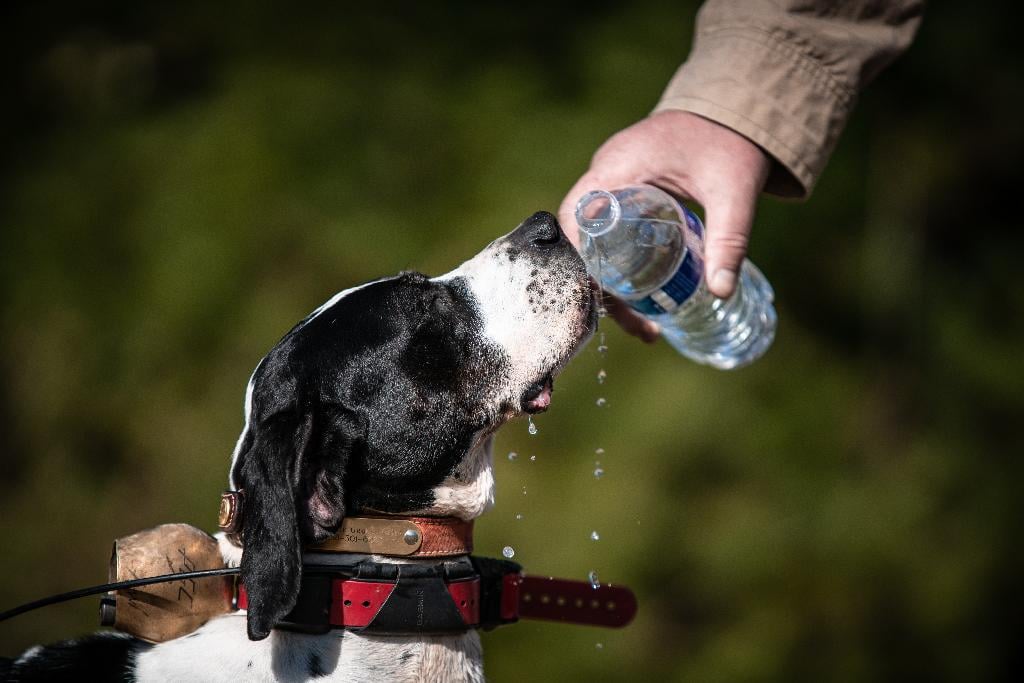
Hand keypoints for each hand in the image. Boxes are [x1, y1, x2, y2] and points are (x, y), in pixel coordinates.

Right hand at [558, 110, 770, 341]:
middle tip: (636, 324)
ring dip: (610, 282)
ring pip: (592, 240)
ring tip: (644, 324)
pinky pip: (607, 233)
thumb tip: (721, 292)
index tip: (604, 299)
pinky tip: (644, 293)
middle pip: (580, 238)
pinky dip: (619, 265)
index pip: (575, 217)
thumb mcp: (733, 193)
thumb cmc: (730, 143)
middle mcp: (606, 172)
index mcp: (618, 166)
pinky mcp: (623, 191)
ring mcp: (612, 181)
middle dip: (600, 286)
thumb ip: (730, 239)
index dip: (579, 260)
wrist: (735, 110)